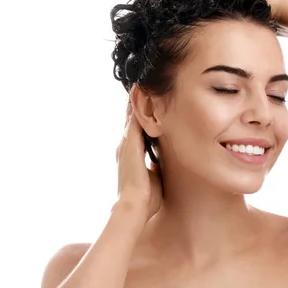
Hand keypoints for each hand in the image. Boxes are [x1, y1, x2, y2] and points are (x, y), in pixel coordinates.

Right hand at [115, 87, 162, 219]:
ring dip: (136, 100)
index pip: (135, 130)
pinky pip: (133, 119)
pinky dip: (136, 106)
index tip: (147, 102)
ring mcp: (126, 144)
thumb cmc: (147, 198)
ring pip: (131, 115)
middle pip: (130, 118)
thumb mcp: (153, 177)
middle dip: (136, 103)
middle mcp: (125, 146)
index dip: (140, 116)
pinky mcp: (131, 144)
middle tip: (143, 83)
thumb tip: (161, 165)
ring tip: (141, 81)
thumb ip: (155, 167)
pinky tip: (142, 92)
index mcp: (130, 154)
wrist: (136, 205)